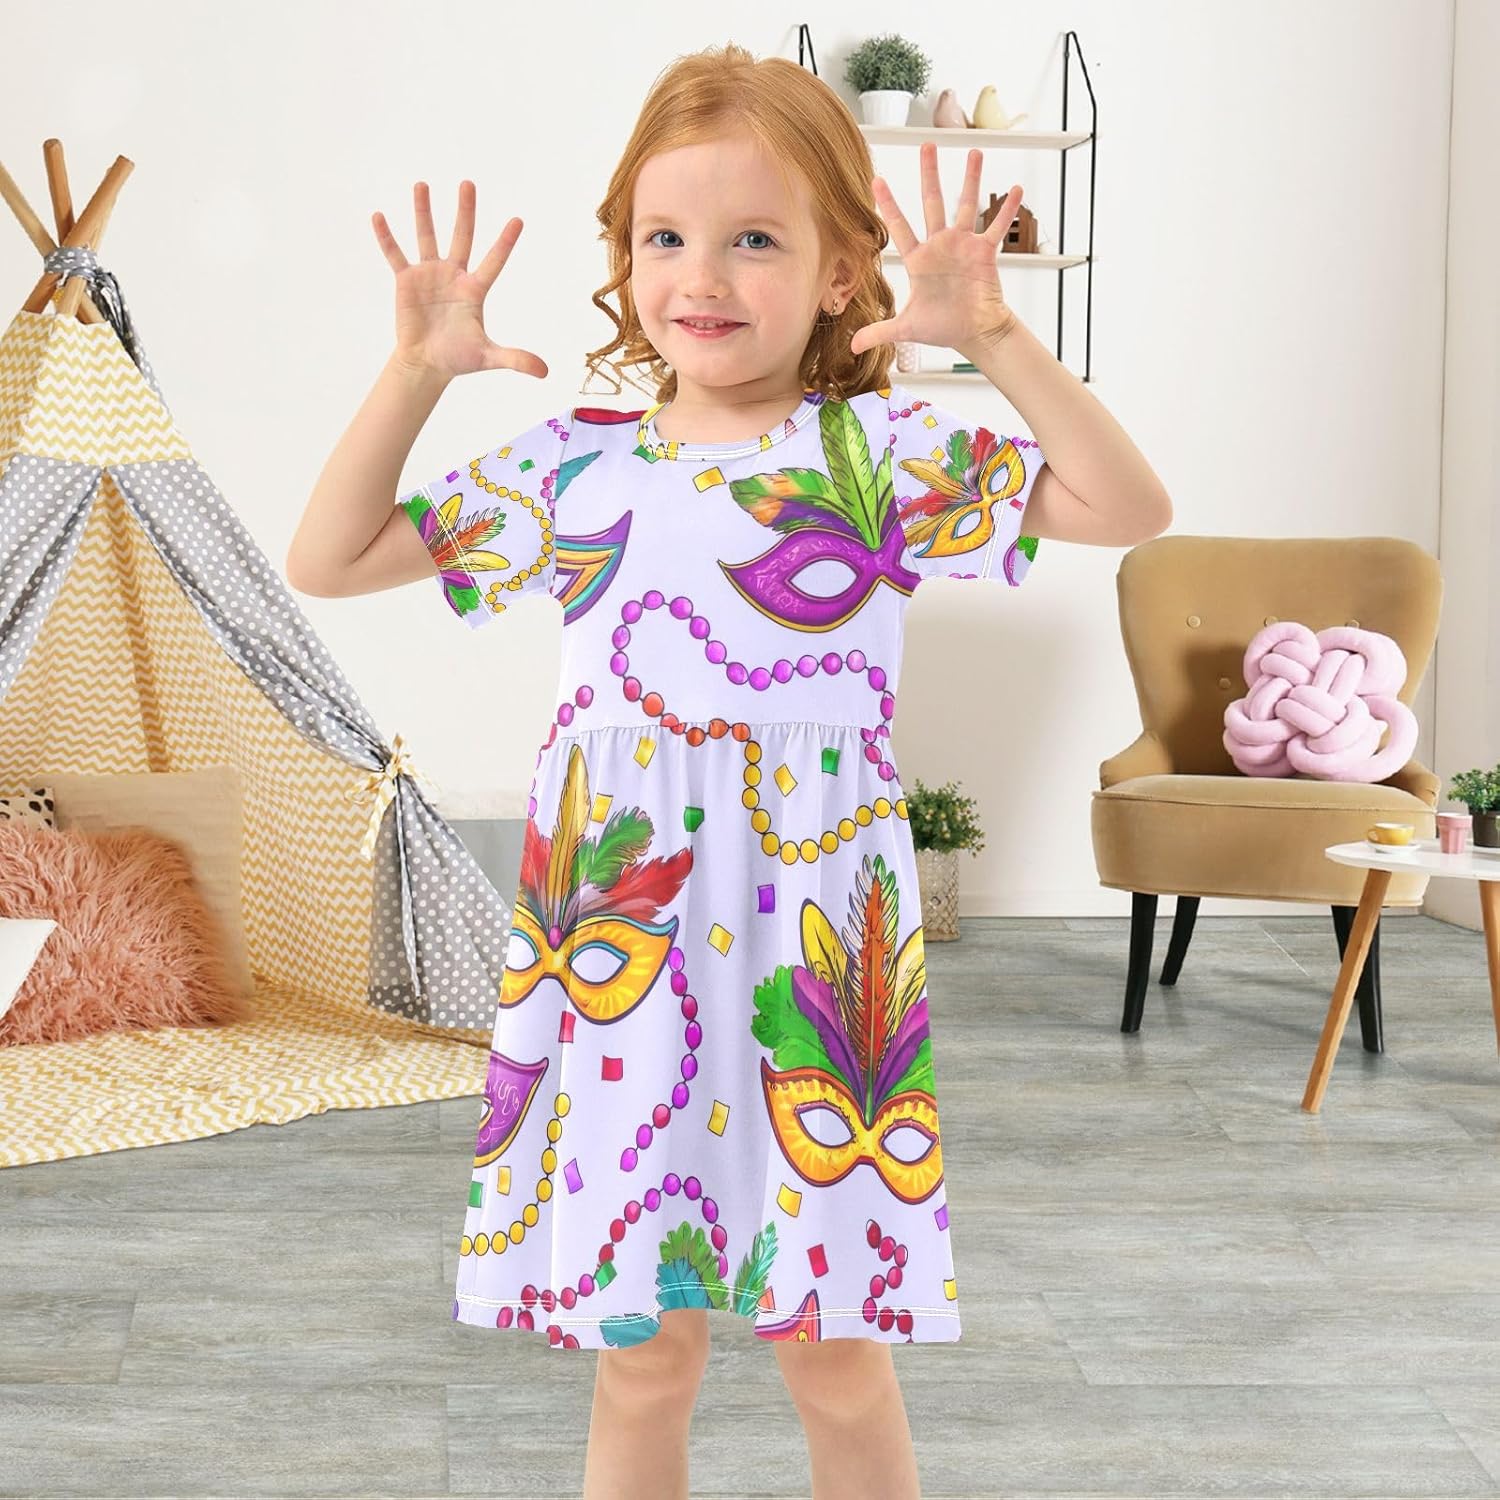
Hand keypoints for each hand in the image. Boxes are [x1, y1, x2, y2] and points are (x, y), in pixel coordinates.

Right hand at [372, 180, 548, 381]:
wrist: (426, 363)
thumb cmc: (458, 358)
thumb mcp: (488, 357)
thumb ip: (515, 359)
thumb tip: (545, 372)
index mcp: (475, 289)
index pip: (494, 261)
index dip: (505, 243)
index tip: (518, 221)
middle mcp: (453, 275)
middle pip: (462, 237)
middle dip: (465, 212)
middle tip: (468, 184)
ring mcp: (429, 274)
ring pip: (427, 236)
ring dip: (424, 211)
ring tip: (422, 184)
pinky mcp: (406, 281)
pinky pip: (395, 255)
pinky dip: (386, 238)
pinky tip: (378, 216)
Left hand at [849, 144, 1022, 360]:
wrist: (973, 333)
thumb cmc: (942, 327)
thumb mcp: (906, 328)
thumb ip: (878, 332)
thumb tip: (852, 347)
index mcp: (918, 260)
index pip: (899, 227)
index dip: (888, 204)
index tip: (877, 180)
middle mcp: (940, 246)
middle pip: (932, 203)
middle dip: (929, 174)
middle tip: (927, 145)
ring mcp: (963, 246)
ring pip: (966, 205)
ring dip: (970, 179)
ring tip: (974, 152)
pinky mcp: (985, 253)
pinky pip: (997, 228)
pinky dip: (1006, 210)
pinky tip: (1015, 190)